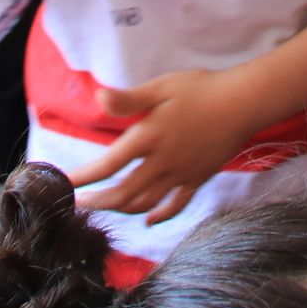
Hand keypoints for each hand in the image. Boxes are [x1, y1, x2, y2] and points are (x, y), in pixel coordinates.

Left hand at [66, 69, 257, 224]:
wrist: (243, 103)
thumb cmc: (201, 89)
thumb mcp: (162, 87)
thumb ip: (128, 99)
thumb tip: (97, 98)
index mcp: (148, 138)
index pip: (108, 165)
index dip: (83, 177)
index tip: (63, 184)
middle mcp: (161, 163)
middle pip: (122, 193)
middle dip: (97, 201)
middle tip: (78, 204)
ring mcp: (180, 175)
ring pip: (145, 203)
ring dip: (121, 209)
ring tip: (106, 207)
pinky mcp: (197, 179)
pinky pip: (175, 206)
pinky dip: (159, 215)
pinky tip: (148, 219)